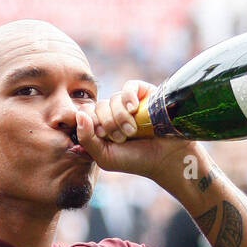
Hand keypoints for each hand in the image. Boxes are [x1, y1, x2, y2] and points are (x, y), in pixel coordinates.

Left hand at [75, 80, 199, 184]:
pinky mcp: (144, 94)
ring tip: (133, 131)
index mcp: (101, 126)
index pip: (84, 114)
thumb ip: (86, 139)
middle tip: (122, 138)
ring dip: (121, 117)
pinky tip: (134, 109)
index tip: (104, 137)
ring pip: (113, 99)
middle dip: (108, 124)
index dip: (92, 124)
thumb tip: (79, 115)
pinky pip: (129, 86)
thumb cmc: (135, 160)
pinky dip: (129, 97)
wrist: (167, 158)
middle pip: (98, 106)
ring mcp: (129, 102)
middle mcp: (113, 112)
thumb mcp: (104, 156)